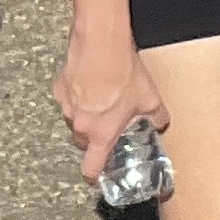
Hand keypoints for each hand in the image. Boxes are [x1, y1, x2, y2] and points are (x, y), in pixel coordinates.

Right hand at [54, 26, 168, 185]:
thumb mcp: (150, 98)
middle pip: (83, 142)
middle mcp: (79, 124)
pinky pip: (69, 98)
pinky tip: (92, 81)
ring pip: (75, 119)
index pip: (90, 168)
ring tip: (103, 96)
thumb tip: (159, 122)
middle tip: (109, 124)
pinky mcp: (60, 87)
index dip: (93, 176)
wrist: (101, 42)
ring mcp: (67, 106)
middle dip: (95, 136)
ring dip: (87, 114)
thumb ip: (156, 117)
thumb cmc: (124, 72)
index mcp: (101, 133)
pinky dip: (78, 94)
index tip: (97, 176)